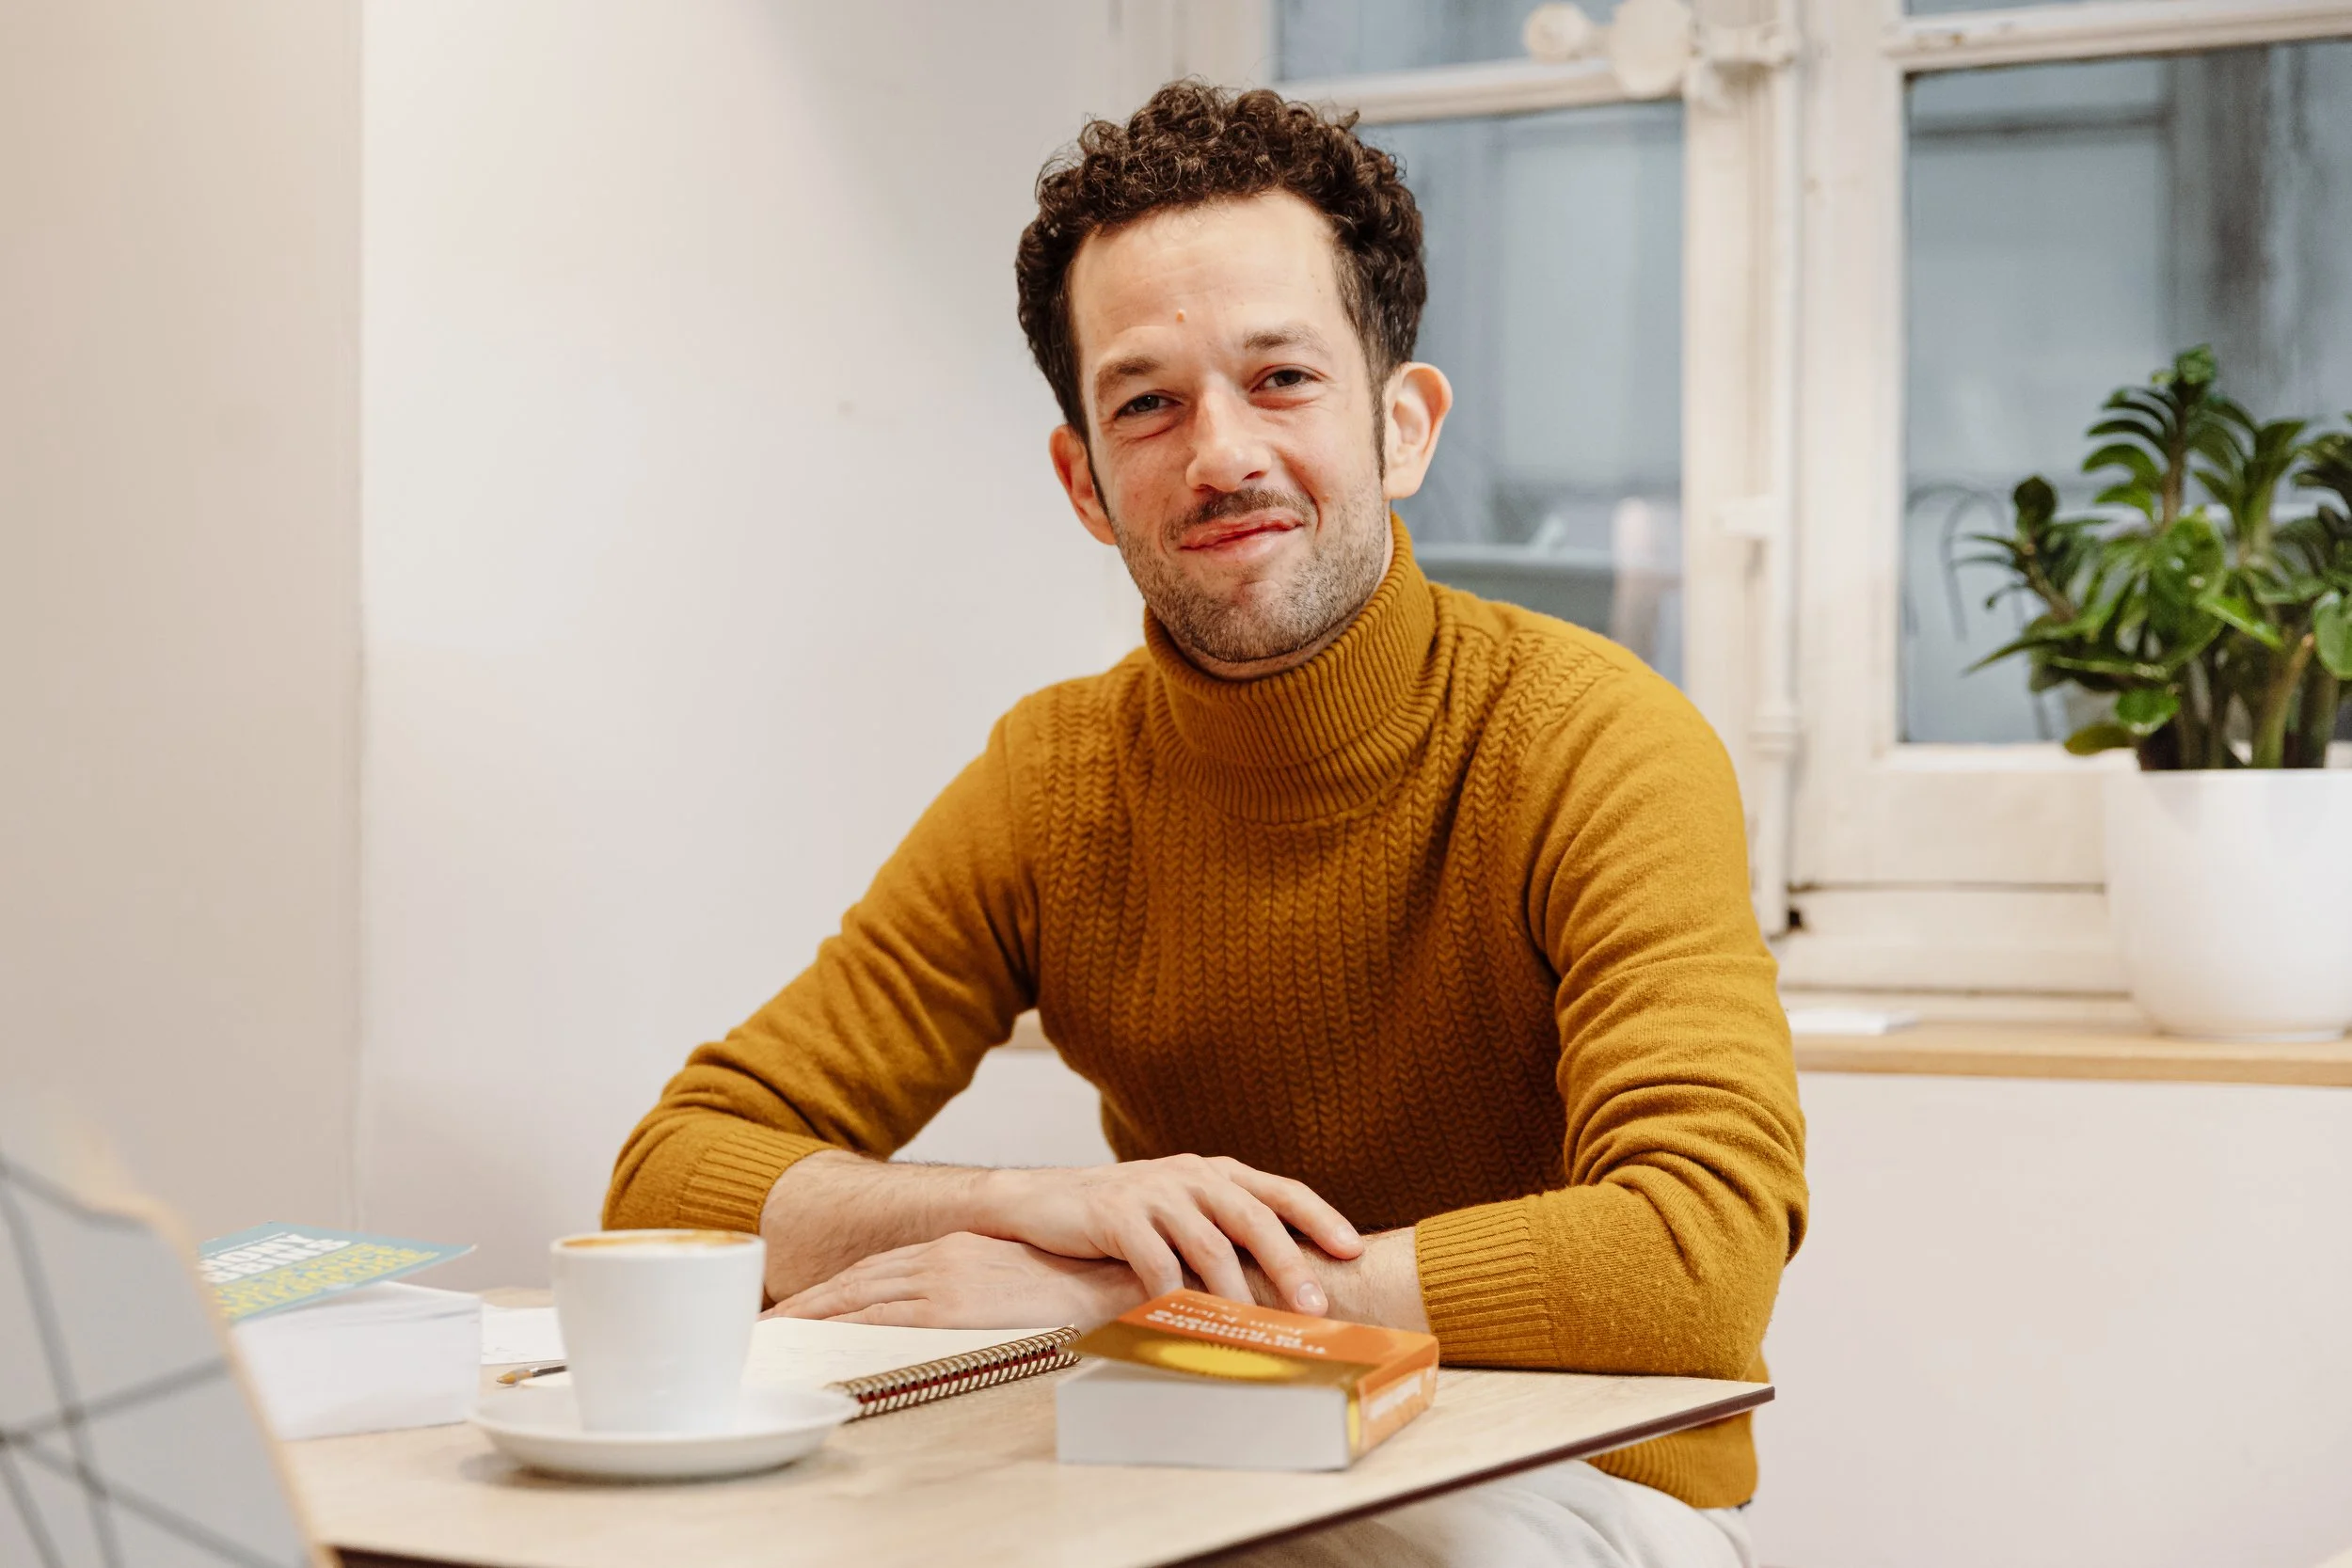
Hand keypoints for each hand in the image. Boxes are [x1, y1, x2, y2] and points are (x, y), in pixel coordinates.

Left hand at [769, 1232, 1149, 1328]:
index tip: (800, 1307)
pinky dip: (836, 1331)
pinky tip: (810, 1344)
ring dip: (809, 1316)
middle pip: (856, 1282)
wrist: (1110, 1279)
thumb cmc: (1073, 1288)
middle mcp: (939, 1259)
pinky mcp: (947, 1308)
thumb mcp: (1013, 1281)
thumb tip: (955, 1319)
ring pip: (854, 1298)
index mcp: (954, 1250)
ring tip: (771, 1336)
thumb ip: (977, 1294)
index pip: (878, 1271)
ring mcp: (941, 1281)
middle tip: (765, 1323)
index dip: (835, 1291)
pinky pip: (875, 1321)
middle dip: (807, 1303)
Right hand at [974, 1154, 1362, 1314]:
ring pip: (1208, 1244)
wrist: (1043, 1202)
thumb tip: (1288, 1279)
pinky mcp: (1116, 1215)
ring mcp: (1153, 1192)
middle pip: (1253, 1216)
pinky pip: (1155, 1260)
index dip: (1321, 1217)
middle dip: (1287, 1263)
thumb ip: (1225, 1229)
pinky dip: (1172, 1295)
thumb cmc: (1123, 1218)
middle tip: (1313, 1305)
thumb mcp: (1181, 1211)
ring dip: (1234, 1292)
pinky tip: (1184, 1322)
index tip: (1354, 1249)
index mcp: (1216, 1173)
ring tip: (1253, 1329)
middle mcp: (1191, 1176)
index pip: (1281, 1190)